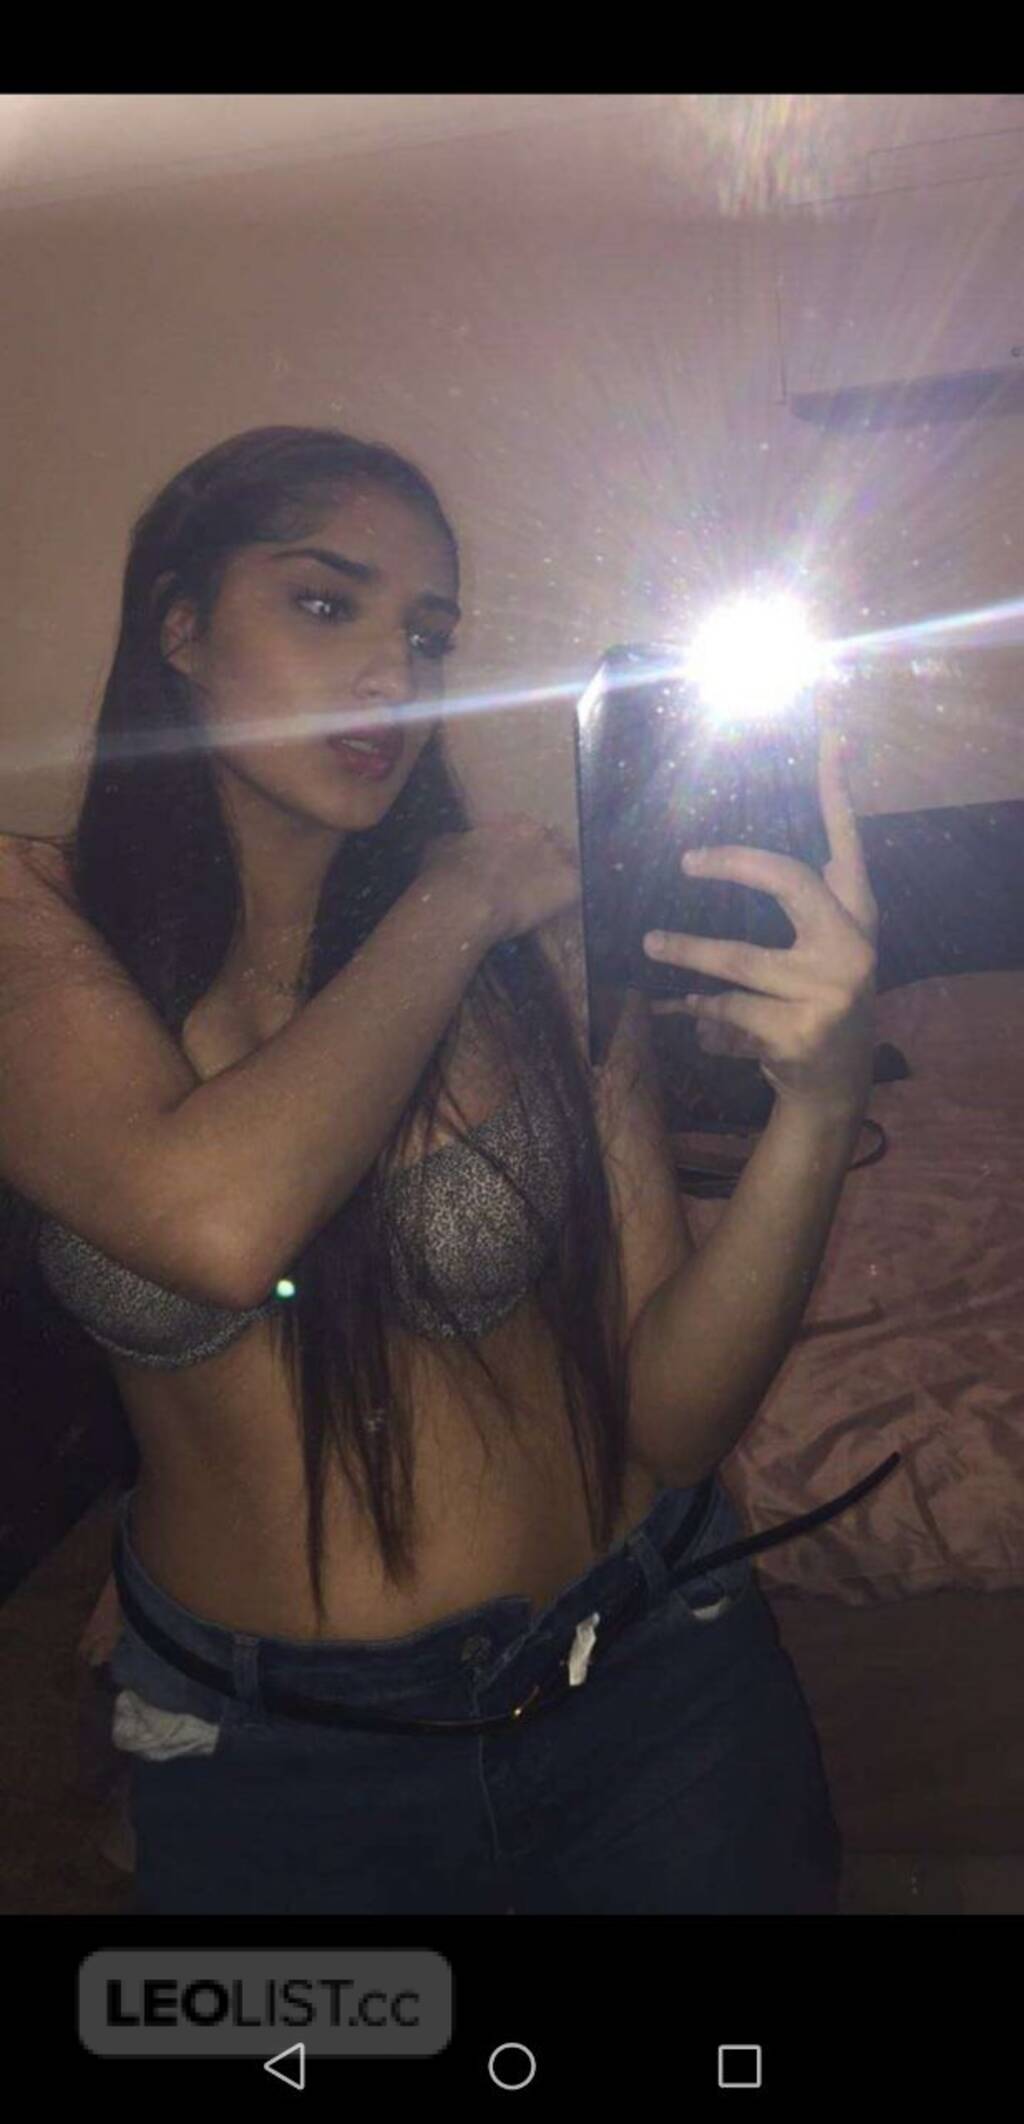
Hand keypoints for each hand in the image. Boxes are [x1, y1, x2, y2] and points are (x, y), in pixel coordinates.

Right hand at [419, 813, 580, 947]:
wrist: (466, 902)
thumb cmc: (448, 872)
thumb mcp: (443, 845)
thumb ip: (460, 841)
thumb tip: (458, 843)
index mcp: (514, 823)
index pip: (527, 829)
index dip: (521, 845)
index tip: (513, 860)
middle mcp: (541, 834)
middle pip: (552, 843)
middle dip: (543, 858)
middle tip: (530, 879)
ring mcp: (558, 859)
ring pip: (569, 863)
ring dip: (560, 875)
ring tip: (546, 895)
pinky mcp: (569, 886)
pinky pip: (578, 889)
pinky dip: (571, 896)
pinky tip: (559, 906)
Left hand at [645, 710, 878, 1119]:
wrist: (831, 1090)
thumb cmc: (813, 1003)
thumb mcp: (821, 951)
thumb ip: (799, 906)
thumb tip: (722, 858)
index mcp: (859, 916)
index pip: (849, 842)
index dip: (839, 789)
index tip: (833, 735)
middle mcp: (853, 946)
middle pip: (789, 881)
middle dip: (734, 865)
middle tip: (687, 860)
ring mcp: (830, 990)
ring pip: (739, 957)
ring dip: (686, 951)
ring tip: (651, 942)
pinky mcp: (798, 1032)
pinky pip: (726, 1007)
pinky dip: (695, 1008)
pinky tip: (677, 1010)